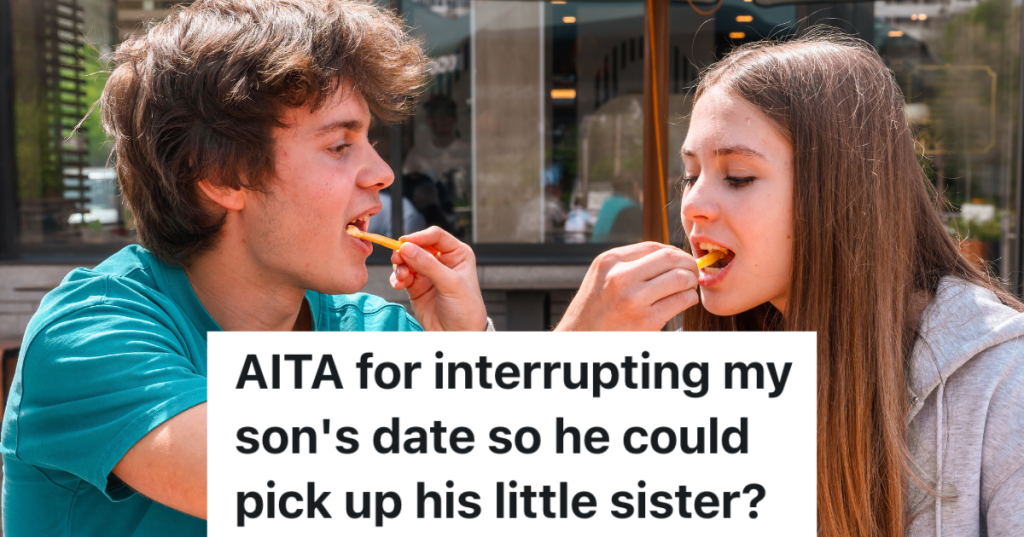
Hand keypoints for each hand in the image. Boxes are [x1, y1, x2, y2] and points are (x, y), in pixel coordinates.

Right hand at [390, 226, 487, 330]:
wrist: (459, 335)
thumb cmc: (466, 309)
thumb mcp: (451, 284)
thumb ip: (428, 265)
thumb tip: (407, 247)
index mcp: (457, 254)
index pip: (435, 236)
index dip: (419, 237)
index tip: (404, 243)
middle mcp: (442, 260)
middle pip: (417, 246)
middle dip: (405, 252)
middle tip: (397, 259)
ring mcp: (428, 273)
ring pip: (407, 259)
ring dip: (400, 266)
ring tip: (402, 277)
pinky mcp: (416, 286)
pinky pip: (401, 275)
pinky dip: (397, 278)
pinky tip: (400, 285)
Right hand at [556, 242, 698, 330]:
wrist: (579, 340)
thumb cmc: (594, 311)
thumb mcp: (601, 277)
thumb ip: (628, 264)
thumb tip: (668, 256)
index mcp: (609, 261)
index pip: (653, 246)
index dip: (673, 252)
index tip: (680, 261)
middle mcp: (620, 277)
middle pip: (671, 258)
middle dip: (688, 263)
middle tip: (693, 272)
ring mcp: (634, 299)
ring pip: (681, 278)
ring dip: (691, 282)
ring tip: (688, 288)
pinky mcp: (647, 320)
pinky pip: (682, 300)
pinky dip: (689, 299)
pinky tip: (684, 302)